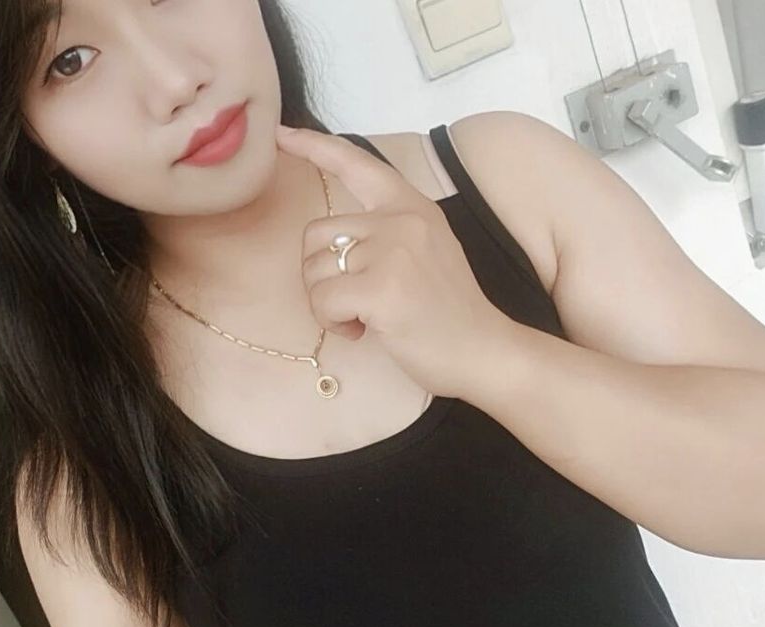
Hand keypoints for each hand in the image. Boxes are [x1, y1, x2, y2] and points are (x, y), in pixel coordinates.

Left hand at [276, 123, 518, 400]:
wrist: (483, 351)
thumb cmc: (449, 314)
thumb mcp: (425, 252)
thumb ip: (385, 234)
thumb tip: (332, 243)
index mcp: (411, 206)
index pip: (356, 164)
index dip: (313, 147)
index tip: (281, 137)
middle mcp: (401, 220)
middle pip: (316, 234)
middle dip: (320, 275)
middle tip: (352, 303)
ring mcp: (392, 251)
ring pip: (314, 270)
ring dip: (326, 304)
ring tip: (363, 318)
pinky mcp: (381, 288)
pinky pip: (322, 300)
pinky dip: (332, 322)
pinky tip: (363, 330)